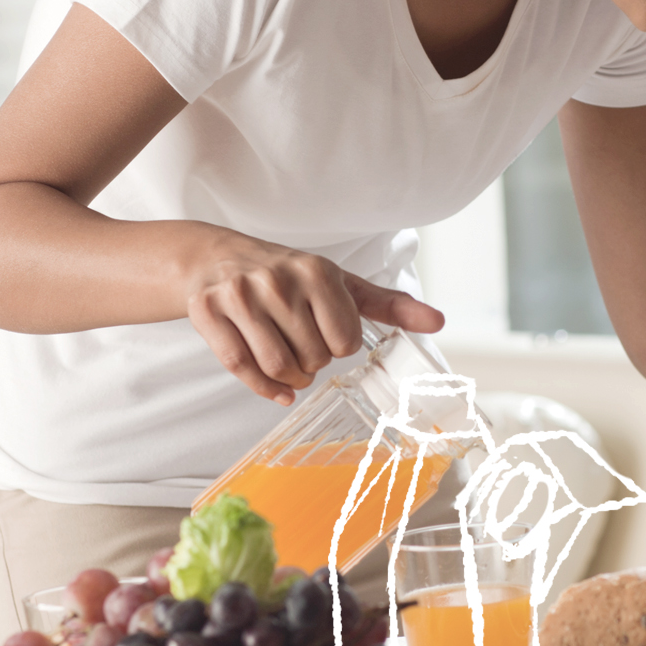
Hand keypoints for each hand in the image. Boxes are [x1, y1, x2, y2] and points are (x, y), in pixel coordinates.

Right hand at [182, 232, 443, 402]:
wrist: (215, 258)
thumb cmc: (287, 275)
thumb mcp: (339, 283)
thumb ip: (389, 304)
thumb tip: (438, 322)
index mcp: (317, 272)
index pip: (344, 341)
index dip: (339, 347)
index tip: (329, 335)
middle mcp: (278, 281)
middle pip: (312, 357)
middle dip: (313, 364)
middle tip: (304, 349)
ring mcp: (240, 296)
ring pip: (277, 366)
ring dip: (289, 378)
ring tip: (290, 363)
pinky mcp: (208, 312)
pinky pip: (240, 368)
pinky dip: (261, 387)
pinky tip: (274, 386)